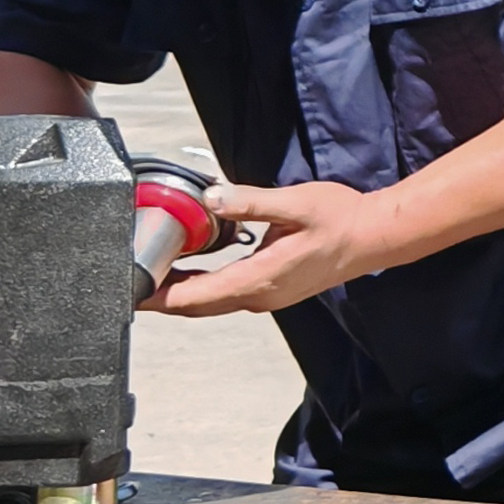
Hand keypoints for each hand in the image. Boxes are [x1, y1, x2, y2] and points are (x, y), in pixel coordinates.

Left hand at [150, 178, 391, 316]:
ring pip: (211, 303)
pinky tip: (191, 271)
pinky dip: (202, 288)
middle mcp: (260, 296)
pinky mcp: (274, 291)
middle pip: (197, 306)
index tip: (130, 289)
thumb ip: (250, 202)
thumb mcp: (295, 203)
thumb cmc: (340, 219)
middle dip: (161, 298)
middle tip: (128, 281)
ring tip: (151, 275)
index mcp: (260, 279)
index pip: (196, 295)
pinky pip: (227, 296)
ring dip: (180, 294)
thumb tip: (210, 197)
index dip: (159, 296)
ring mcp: (268, 297)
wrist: (374, 236)